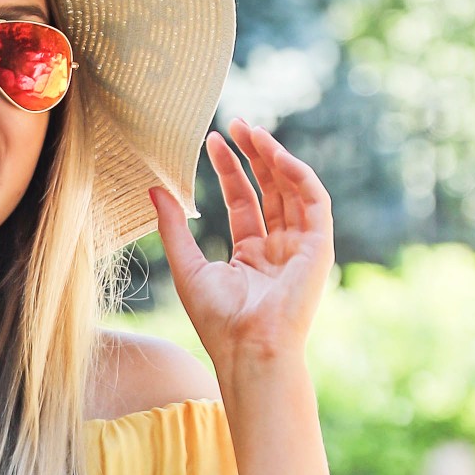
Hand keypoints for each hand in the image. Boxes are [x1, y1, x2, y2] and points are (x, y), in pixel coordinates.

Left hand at [150, 121, 332, 373]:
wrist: (250, 349)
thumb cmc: (219, 322)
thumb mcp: (187, 267)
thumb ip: (173, 228)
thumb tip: (155, 190)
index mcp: (251, 258)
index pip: (244, 202)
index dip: (230, 171)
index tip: (212, 142)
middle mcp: (278, 250)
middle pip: (270, 191)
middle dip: (255, 156)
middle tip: (236, 124)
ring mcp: (300, 249)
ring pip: (293, 191)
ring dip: (276, 158)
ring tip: (253, 131)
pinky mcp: (320, 248)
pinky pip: (315, 202)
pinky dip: (300, 175)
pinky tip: (278, 155)